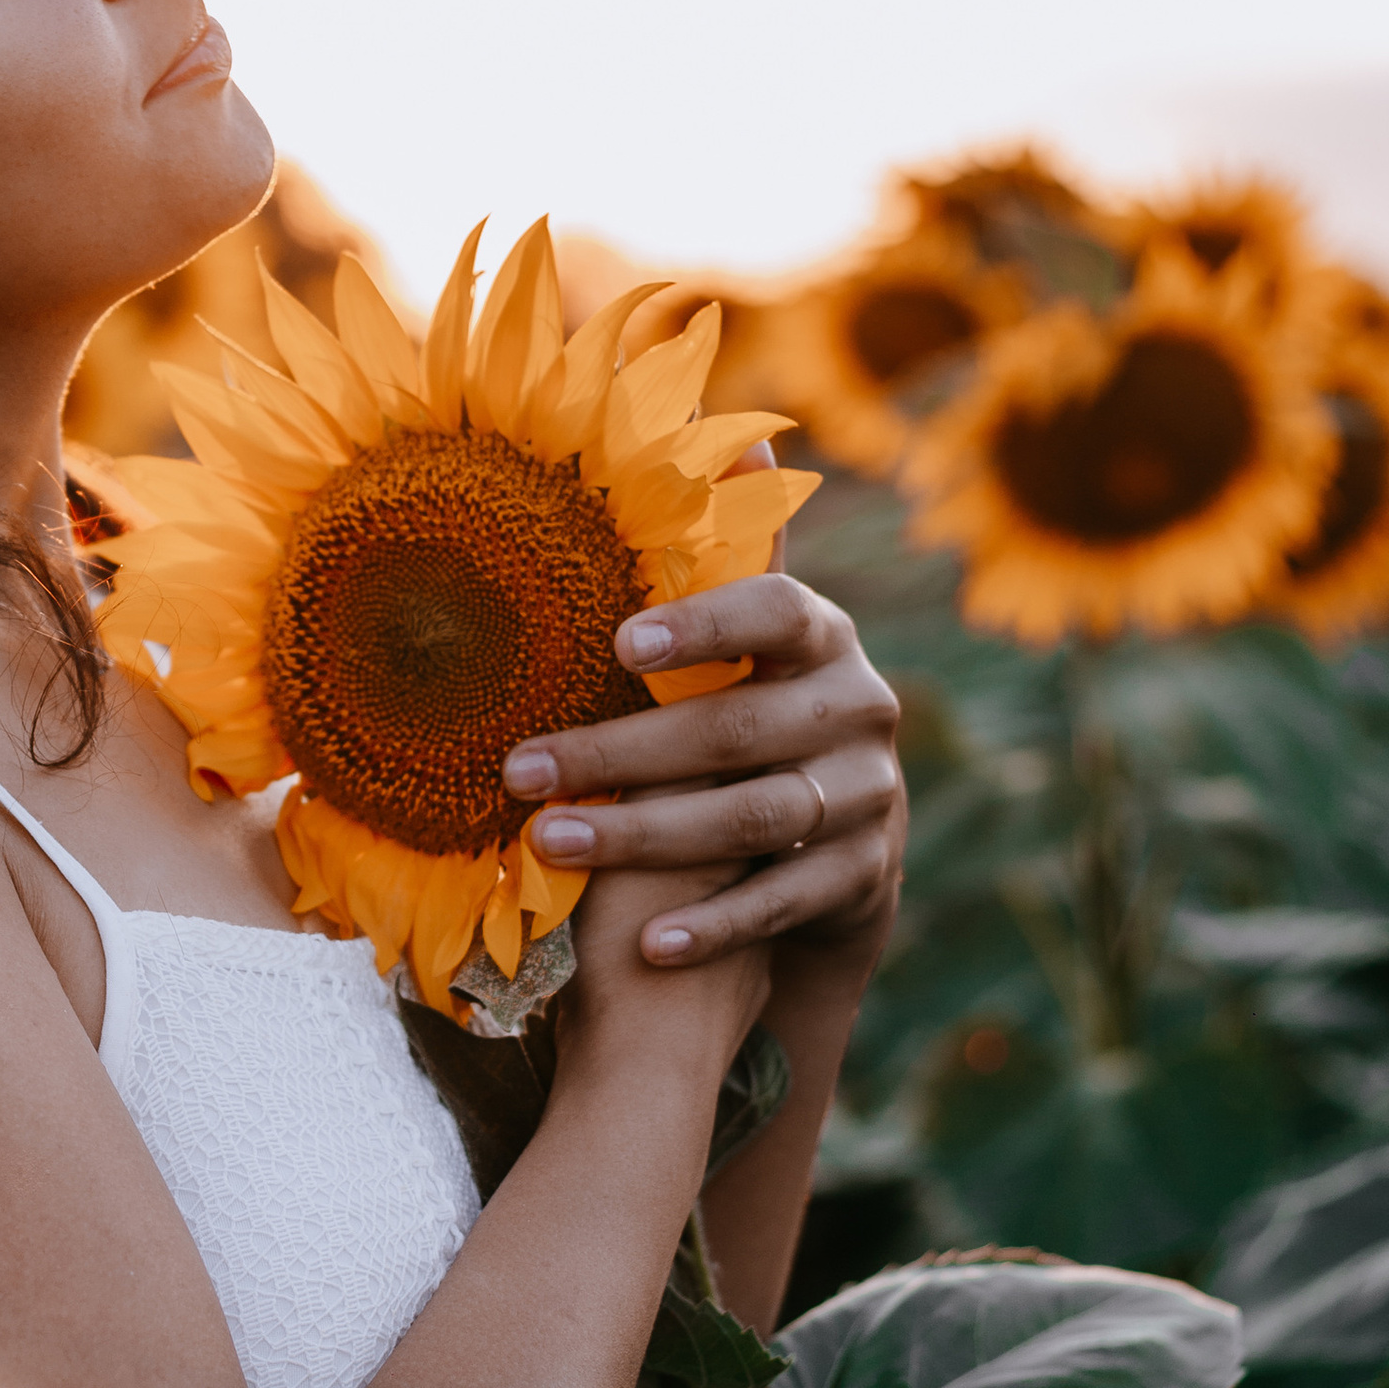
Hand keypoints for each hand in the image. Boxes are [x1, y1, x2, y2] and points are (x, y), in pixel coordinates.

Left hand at [504, 574, 904, 974]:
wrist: (840, 838)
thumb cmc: (753, 718)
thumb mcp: (743, 654)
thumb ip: (714, 577)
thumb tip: (730, 444)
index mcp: (821, 636)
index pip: (773, 610)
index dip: (704, 625)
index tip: (624, 644)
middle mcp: (859, 707)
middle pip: (737, 728)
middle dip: (622, 753)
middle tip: (520, 770)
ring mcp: (868, 794)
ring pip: (753, 816)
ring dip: (646, 836)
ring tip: (553, 844)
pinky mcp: (864, 874)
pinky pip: (783, 901)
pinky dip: (716, 924)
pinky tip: (648, 943)